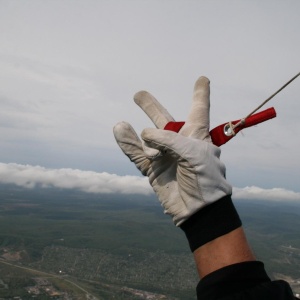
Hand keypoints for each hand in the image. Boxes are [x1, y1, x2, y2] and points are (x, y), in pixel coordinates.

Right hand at [113, 76, 231, 225]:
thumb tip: (144, 133)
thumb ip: (169, 140)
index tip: (202, 79)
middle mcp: (180, 143)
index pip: (198, 109)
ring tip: (123, 123)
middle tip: (139, 94)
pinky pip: (137, 155)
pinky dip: (127, 145)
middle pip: (164, 120)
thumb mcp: (194, 153)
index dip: (200, 94)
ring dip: (135, 130)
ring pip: (146, 137)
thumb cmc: (206, 179)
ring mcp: (165, 156)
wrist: (199, 211)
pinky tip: (119, 131)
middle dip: (151, 107)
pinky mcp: (154, 170)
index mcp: (197, 135)